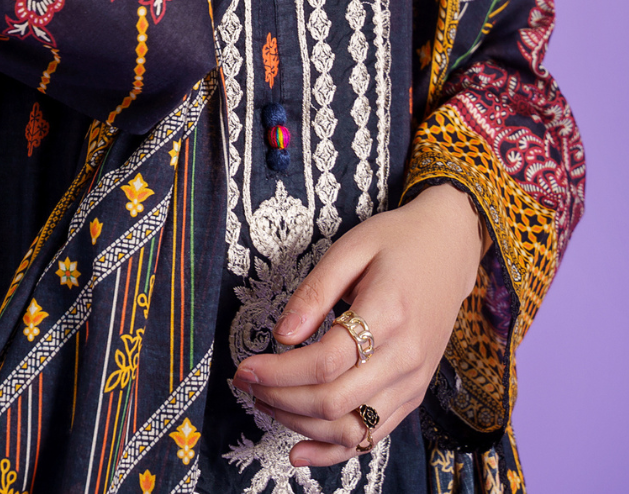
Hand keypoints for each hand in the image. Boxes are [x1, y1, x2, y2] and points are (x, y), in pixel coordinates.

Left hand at [233, 185, 483, 467]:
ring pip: (350, 427)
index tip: (244, 367)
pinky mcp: (413, 395)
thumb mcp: (352, 247)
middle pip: (333, 400)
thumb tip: (282, 336)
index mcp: (388, 313)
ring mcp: (412, 382)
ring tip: (264, 404)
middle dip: (280, 398)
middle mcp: (405, 357)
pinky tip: (300, 452)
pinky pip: (372, 437)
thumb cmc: (397, 242)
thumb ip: (316, 291)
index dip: (279, 371)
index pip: (325, 361)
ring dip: (300, 425)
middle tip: (246, 383)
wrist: (450, 250)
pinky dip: (333, 451)